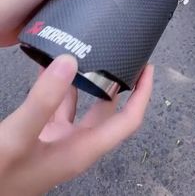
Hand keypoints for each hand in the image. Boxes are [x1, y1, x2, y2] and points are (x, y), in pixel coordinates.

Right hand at [0, 55, 153, 195]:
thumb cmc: (1, 174)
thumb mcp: (20, 136)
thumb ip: (44, 100)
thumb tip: (70, 62)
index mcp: (82, 149)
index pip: (127, 121)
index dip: (142, 95)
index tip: (146, 69)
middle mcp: (75, 143)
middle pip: (107, 110)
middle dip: (116, 83)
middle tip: (120, 55)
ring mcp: (58, 139)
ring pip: (80, 104)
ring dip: (83, 80)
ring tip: (85, 53)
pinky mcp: (41, 134)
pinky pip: (56, 104)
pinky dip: (57, 85)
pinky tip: (50, 67)